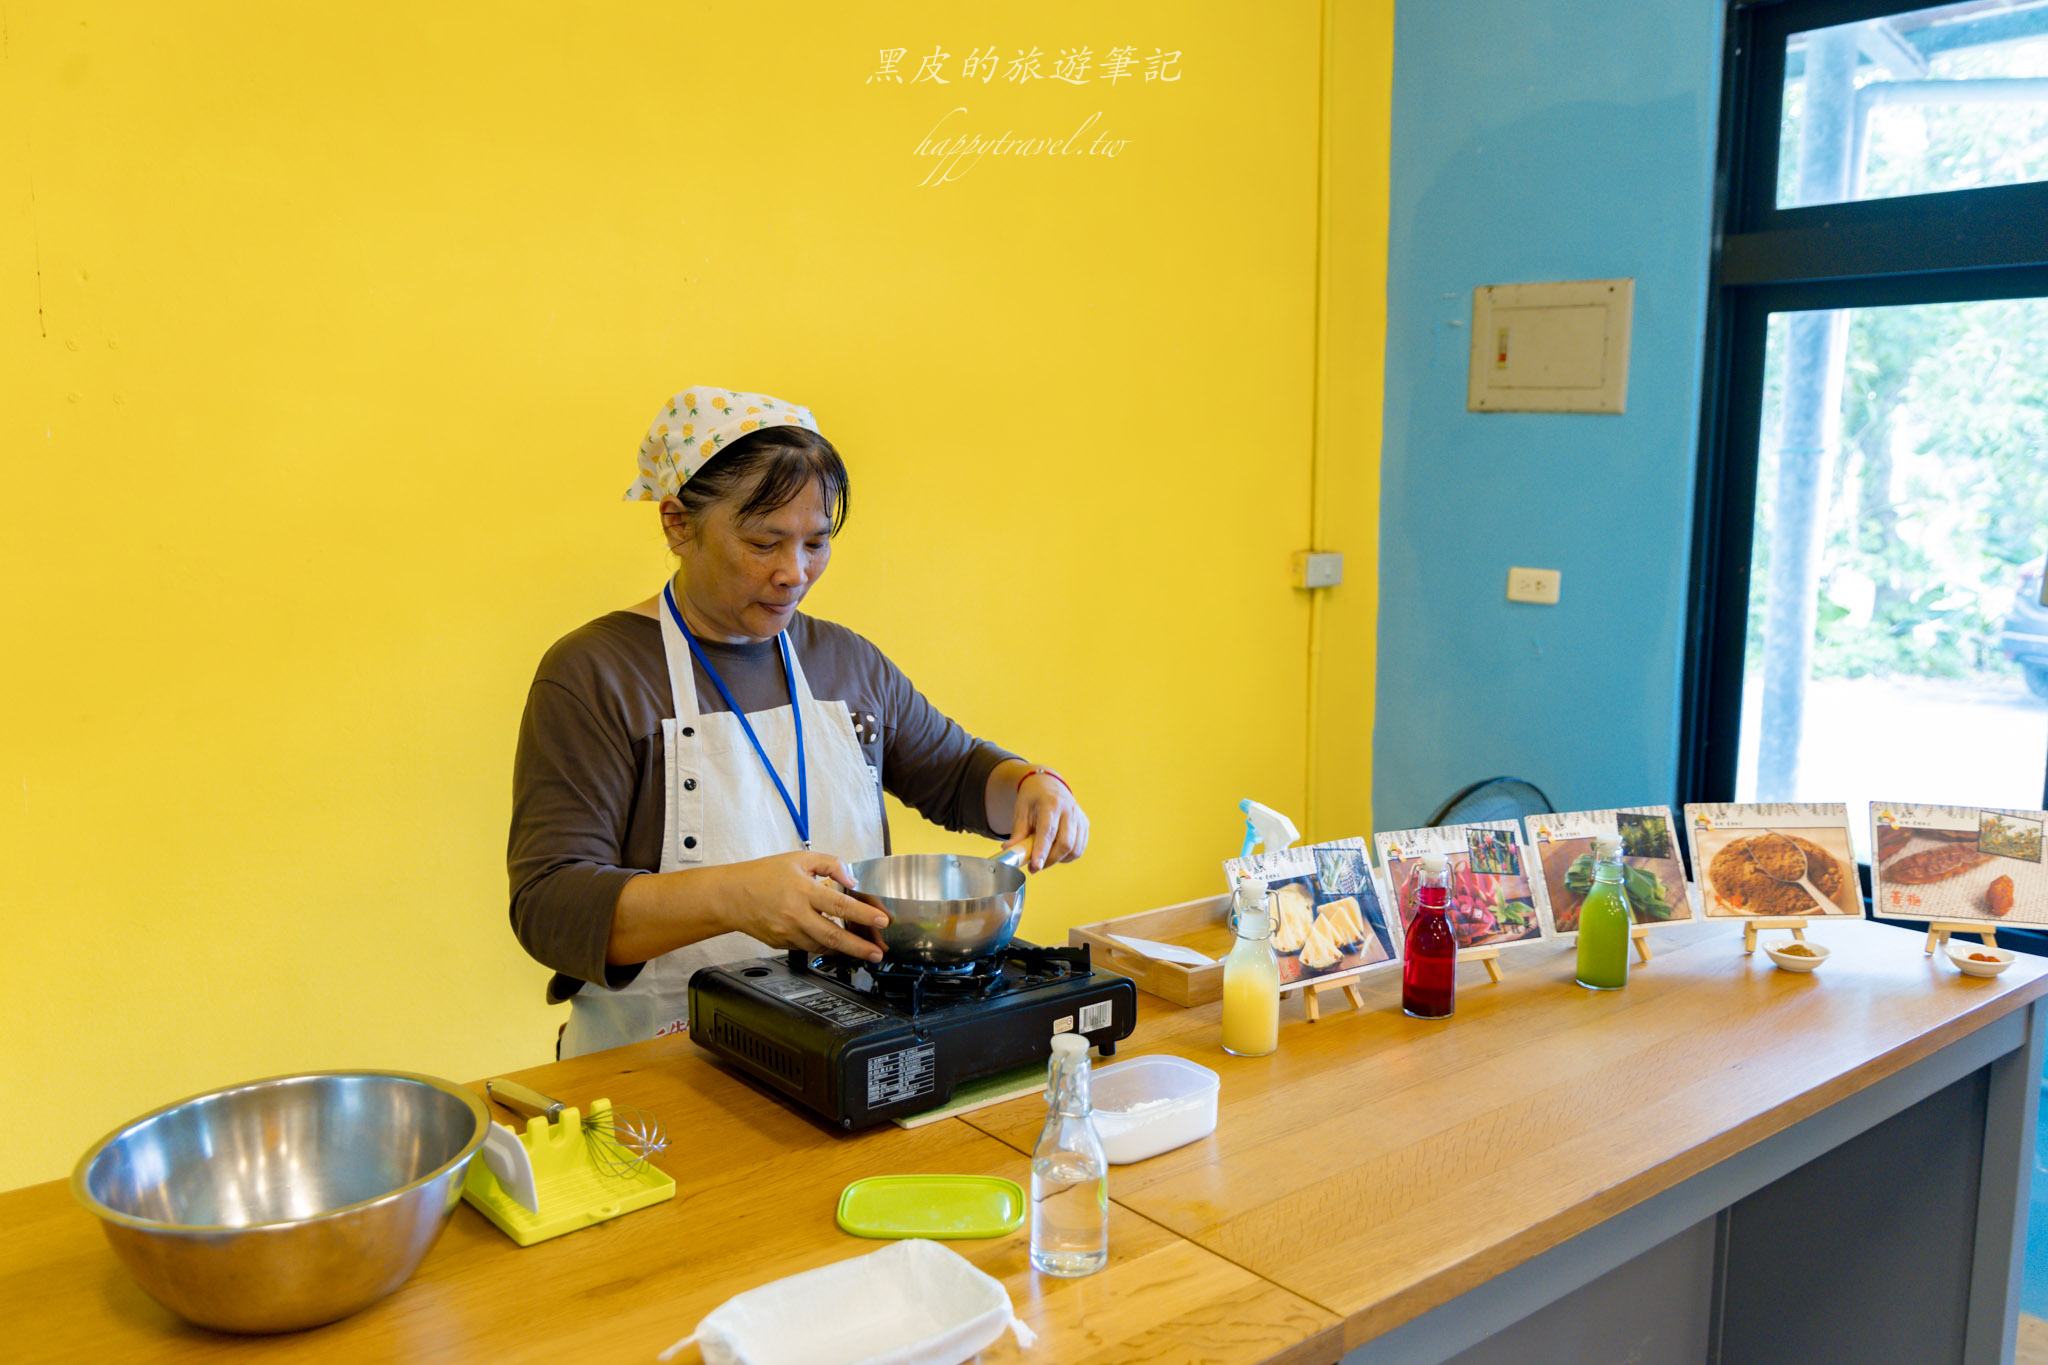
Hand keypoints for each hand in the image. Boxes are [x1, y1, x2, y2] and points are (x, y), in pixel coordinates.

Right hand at [714, 851, 888, 961]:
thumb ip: (830, 864)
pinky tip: (836, 945)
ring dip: (844, 950)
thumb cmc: (763, 875)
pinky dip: (824, 947)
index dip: (863, 914)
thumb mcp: (799, 860)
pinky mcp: (781, 944)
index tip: (881, 920)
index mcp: (802, 891)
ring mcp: (788, 933)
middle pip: (834, 936)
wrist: (730, 896)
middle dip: (859, 947)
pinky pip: (808, 947)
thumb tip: (851, 879)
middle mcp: (796, 915)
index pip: (840, 904)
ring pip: (822, 946)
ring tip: (863, 951)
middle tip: (877, 953)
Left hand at [1004, 772, 1088, 872]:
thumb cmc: (1033, 798)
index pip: (1048, 831)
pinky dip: (1068, 856)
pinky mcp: (1085, 824)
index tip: (1035, 866)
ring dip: (1058, 860)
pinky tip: (1056, 852)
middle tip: (1035, 866)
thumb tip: (1010, 852)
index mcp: (1051, 803)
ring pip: (1074, 849)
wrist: (1048, 784)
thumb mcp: (1021, 811)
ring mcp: (1079, 817)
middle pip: (1065, 843)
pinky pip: (1079, 848)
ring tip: (1044, 857)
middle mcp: (1069, 809)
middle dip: (1050, 860)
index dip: (1042, 850)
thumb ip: (1018, 833)